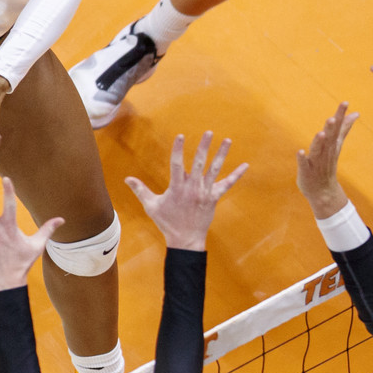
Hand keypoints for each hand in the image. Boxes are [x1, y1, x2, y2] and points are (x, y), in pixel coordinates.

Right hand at [125, 131, 247, 250]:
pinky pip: (227, 185)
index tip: (181, 136)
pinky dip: (236, 175)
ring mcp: (205, 192)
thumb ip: (140, 190)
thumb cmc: (167, 222)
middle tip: (209, 132)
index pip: (177, 164)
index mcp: (177, 188)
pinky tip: (245, 165)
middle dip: (204, 146)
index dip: (178, 150)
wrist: (185, 240)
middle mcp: (193, 188)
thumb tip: (127, 178)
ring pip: (214, 170)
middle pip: (199, 163)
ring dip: (221, 154)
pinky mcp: (214, 198)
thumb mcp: (151, 206)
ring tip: (227, 140)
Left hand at [295, 103, 358, 218]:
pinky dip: (301, 158)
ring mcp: (316, 162)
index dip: (341, 115)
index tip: (345, 102)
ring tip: (321, 133)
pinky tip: (299, 151)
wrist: (323, 192)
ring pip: (318, 151)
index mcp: (332, 145)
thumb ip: (344, 128)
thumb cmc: (327, 164)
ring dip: (319, 142)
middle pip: (329, 138)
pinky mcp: (306, 171)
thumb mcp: (337, 144)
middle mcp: (325, 152)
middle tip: (333, 118)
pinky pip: (303, 164)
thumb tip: (356, 114)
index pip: (338, 128)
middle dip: (331, 128)